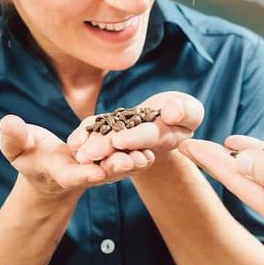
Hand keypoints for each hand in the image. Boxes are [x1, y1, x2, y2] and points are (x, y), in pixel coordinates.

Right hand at [0, 114, 154, 198]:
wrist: (49, 168)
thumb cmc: (29, 156)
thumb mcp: (16, 147)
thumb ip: (13, 137)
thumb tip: (7, 121)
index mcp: (60, 172)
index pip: (72, 174)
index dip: (84, 173)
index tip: (95, 170)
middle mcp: (83, 174)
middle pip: (101, 173)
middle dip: (116, 168)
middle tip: (130, 161)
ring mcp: (99, 171)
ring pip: (118, 168)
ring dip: (133, 163)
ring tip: (147, 155)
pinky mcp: (110, 163)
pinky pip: (126, 159)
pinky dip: (138, 155)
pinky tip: (153, 147)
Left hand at [67, 92, 203, 165]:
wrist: (167, 117)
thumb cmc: (183, 112)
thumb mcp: (190, 110)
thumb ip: (185, 111)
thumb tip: (171, 113)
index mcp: (165, 139)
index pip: (149, 138)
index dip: (135, 139)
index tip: (119, 140)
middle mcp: (142, 145)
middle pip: (123, 147)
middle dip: (105, 150)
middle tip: (87, 154)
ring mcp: (125, 141)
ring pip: (107, 145)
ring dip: (92, 148)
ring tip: (77, 150)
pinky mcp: (111, 133)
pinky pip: (97, 134)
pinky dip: (86, 136)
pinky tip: (74, 141)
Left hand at [178, 135, 263, 238]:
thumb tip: (241, 163)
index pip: (238, 183)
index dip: (211, 162)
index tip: (187, 147)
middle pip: (243, 179)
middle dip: (216, 161)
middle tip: (187, 142)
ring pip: (260, 172)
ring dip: (237, 156)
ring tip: (213, 142)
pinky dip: (263, 155)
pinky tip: (247, 145)